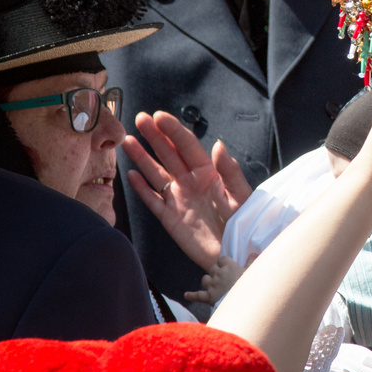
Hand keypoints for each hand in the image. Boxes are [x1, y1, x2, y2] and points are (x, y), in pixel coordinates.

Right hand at [125, 110, 253, 271]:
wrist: (236, 255)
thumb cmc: (244, 224)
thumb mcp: (241, 196)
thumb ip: (230, 172)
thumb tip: (218, 144)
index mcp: (209, 173)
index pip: (188, 146)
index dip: (173, 131)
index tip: (159, 116)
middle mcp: (191, 182)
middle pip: (169, 154)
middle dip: (155, 136)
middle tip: (140, 118)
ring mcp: (179, 199)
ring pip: (156, 174)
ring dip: (142, 158)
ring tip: (128, 141)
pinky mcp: (170, 219)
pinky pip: (152, 200)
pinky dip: (141, 188)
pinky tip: (130, 174)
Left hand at [184, 252, 248, 305]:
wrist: (243, 304)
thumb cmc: (249, 287)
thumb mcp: (252, 273)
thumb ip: (251, 262)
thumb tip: (254, 253)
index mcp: (229, 267)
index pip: (222, 259)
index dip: (224, 263)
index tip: (227, 267)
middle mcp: (219, 274)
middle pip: (212, 268)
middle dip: (216, 272)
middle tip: (222, 278)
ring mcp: (212, 285)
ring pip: (205, 279)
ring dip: (208, 281)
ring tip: (213, 285)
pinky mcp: (208, 297)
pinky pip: (197, 295)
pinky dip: (192, 295)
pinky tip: (186, 295)